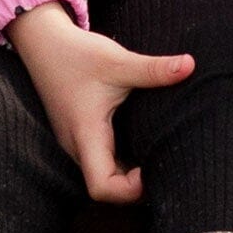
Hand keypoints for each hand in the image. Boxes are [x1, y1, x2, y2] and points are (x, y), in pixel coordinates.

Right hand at [6, 2, 193, 204]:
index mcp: (85, 135)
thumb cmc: (76, 53)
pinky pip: (99, 160)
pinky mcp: (78, 134)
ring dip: (127, 174)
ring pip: (101, 175)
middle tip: (165, 165)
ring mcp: (75, 142)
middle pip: (104, 188)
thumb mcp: (116, 61)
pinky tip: (142, 142)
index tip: (152, 168)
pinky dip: (120, 160)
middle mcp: (76, 146)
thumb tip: (190, 66)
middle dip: (134, 187)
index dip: (129, 190)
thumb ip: (153, 69)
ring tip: (158, 155)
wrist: (42, 41)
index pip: (102, 188)